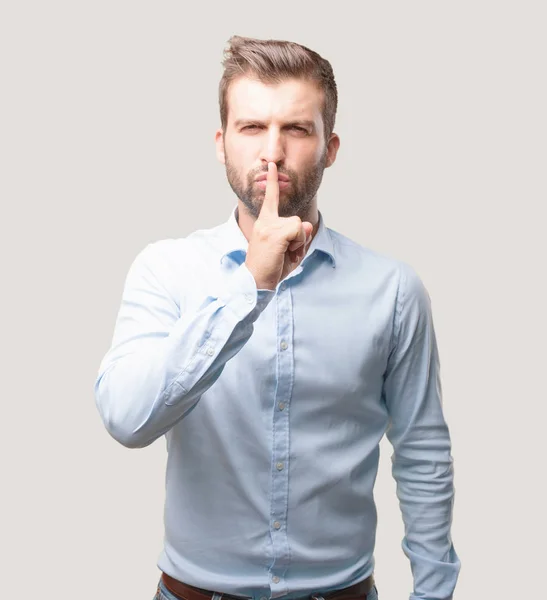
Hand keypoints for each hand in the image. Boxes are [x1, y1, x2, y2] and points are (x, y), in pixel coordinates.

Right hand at [245, 162, 312, 289]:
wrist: (256, 282)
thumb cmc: (271, 267)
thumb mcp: (290, 249)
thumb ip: (300, 235)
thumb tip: (306, 224)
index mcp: (265, 223)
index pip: (270, 199)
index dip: (272, 181)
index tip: (271, 165)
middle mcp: (265, 221)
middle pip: (296, 221)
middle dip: (298, 240)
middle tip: (284, 254)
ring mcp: (268, 226)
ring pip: (299, 226)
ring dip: (298, 243)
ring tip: (283, 254)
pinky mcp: (274, 233)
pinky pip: (299, 231)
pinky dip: (298, 244)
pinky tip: (285, 253)